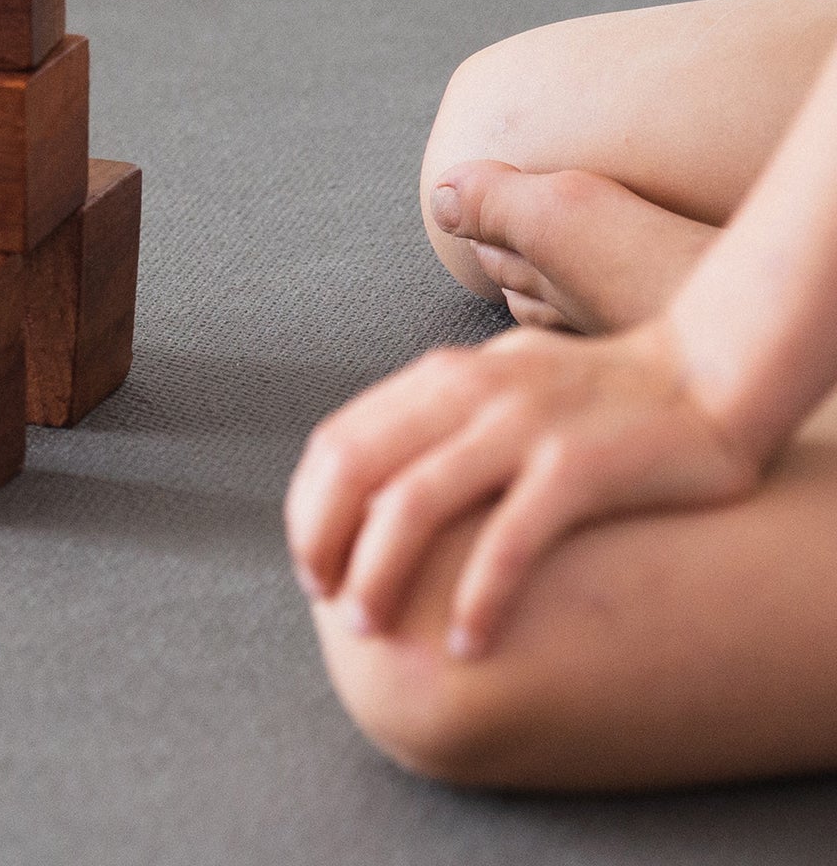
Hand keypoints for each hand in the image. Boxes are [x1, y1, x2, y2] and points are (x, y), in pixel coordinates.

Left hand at [284, 319, 761, 658]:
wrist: (708, 373)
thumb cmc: (598, 391)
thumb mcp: (502, 379)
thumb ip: (441, 414)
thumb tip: (374, 479)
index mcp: (445, 375)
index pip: (340, 440)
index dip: (310, 508)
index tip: (311, 566)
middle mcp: (472, 390)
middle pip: (358, 469)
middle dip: (326, 543)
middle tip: (332, 605)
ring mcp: (523, 424)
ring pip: (414, 503)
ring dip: (379, 574)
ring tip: (371, 629)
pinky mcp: (579, 466)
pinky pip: (509, 538)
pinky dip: (478, 596)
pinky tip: (469, 645)